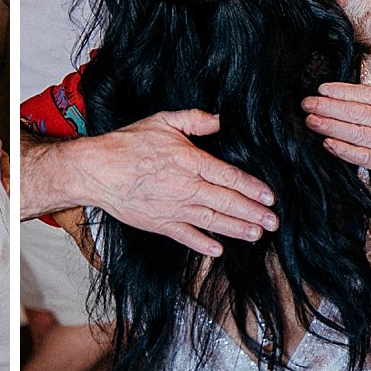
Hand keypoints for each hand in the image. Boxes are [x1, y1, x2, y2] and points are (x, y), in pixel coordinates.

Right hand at [34, 110, 276, 257]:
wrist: (96, 170)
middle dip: (253, 213)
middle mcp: (186, 187)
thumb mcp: (163, 121)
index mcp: (190, 161)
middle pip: (227, 202)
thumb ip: (195, 120)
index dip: (253, 188)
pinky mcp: (159, 223)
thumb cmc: (128, 144)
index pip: (230, 177)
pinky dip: (203, 244)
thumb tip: (220, 120)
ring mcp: (173, 208)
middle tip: (274, 222)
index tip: (270, 197)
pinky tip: (219, 250)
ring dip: (237, 229)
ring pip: (212, 221)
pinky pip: (186, 236)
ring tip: (257, 235)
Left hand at [302, 66, 370, 213]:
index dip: (343, 92)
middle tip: (306, 103)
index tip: (323, 89)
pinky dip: (343, 150)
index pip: (370, 95)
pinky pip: (363, 157)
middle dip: (328, 107)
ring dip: (329, 126)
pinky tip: (327, 144)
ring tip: (309, 120)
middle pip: (357, 113)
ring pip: (356, 133)